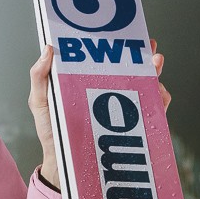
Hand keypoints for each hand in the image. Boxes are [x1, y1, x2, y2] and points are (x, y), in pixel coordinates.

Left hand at [29, 39, 170, 190]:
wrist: (63, 164)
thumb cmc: (51, 130)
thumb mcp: (40, 101)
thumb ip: (40, 76)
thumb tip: (48, 49)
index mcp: (88, 81)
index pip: (106, 59)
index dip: (118, 45)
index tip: (125, 34)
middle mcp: (110, 92)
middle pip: (133, 68)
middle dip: (144, 55)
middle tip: (149, 47)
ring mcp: (125, 108)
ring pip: (147, 85)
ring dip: (154, 74)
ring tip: (154, 66)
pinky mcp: (135, 126)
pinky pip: (154, 110)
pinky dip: (160, 99)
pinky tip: (156, 93)